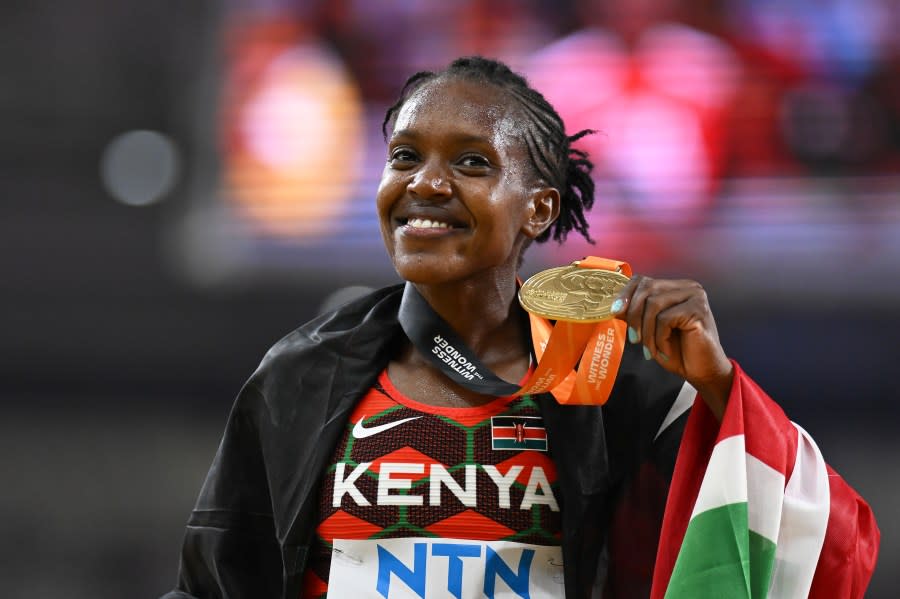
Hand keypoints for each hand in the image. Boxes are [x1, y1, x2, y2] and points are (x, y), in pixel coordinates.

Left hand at [611, 275, 733, 419]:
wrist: (701, 371)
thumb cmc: (676, 350)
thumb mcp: (649, 330)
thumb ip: (634, 314)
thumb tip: (615, 306)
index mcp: (675, 287)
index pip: (643, 280)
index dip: (625, 294)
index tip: (614, 312)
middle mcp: (687, 287)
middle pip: (647, 289)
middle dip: (634, 315)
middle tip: (633, 339)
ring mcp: (695, 296)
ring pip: (654, 304)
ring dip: (647, 331)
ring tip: (650, 349)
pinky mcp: (698, 310)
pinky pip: (666, 319)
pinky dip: (659, 338)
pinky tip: (665, 350)